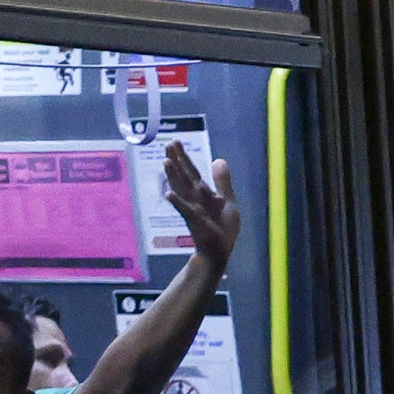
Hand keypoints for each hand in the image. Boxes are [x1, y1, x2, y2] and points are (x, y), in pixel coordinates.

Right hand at [163, 140, 244, 278]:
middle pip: (184, 177)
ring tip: (166, 162)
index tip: (174, 142)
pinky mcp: (196, 222)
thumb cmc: (222, 227)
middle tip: (167, 145)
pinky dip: (178, 202)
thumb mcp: (227, 200)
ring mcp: (194, 210)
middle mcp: (195, 199)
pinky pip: (185, 210)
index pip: (191, 172)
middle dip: (176, 161)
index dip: (184, 157)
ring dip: (174, 176)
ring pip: (182, 189)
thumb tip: (218, 159)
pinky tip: (168, 194)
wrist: (218, 252)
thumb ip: (222, 181)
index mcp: (202, 193)